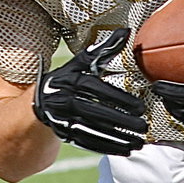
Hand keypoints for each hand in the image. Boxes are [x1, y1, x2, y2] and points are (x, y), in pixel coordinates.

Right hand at [33, 28, 146, 154]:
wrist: (40, 102)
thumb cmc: (68, 79)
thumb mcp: (80, 63)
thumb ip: (103, 50)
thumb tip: (126, 31)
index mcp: (69, 81)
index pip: (96, 91)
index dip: (118, 99)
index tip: (141, 107)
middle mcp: (63, 101)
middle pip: (95, 113)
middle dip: (121, 122)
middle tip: (144, 127)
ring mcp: (62, 120)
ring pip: (93, 131)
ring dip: (118, 138)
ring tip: (139, 141)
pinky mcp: (65, 135)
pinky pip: (88, 143)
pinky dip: (108, 148)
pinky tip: (127, 150)